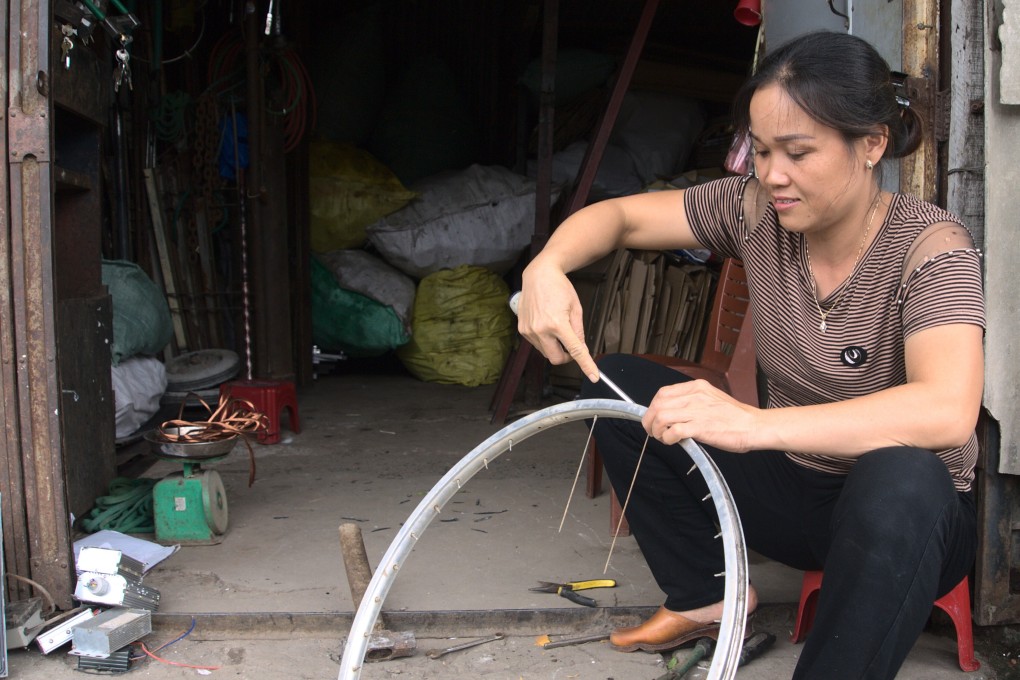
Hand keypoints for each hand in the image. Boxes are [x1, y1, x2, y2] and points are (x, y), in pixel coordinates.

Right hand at [517, 265, 599, 382]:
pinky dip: (545, 341)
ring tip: (557, 327)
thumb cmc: (559, 288)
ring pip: (546, 352)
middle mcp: (540, 329)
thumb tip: (581, 349)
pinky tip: (546, 325)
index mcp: (557, 323)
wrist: (538, 275)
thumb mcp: (576, 308)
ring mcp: (529, 331)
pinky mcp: (522, 330)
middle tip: (572, 347)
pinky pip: (537, 344)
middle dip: (566, 357)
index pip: (574, 351)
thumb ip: (579, 331)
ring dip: (555, 347)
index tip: (593, 376)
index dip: (586, 365)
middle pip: (556, 359)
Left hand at [642, 379, 758, 451]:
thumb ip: (693, 402)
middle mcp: (695, 396)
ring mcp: (697, 411)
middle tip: (652, 431)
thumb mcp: (712, 399)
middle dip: (649, 420)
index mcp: (697, 387)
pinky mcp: (700, 427)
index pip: (663, 393)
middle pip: (658, 405)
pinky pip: (673, 431)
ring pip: (661, 417)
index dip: (653, 407)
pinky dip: (667, 438)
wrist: (755, 426)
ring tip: (663, 438)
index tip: (653, 417)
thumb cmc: (736, 417)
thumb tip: (673, 412)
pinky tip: (672, 442)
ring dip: (656, 430)